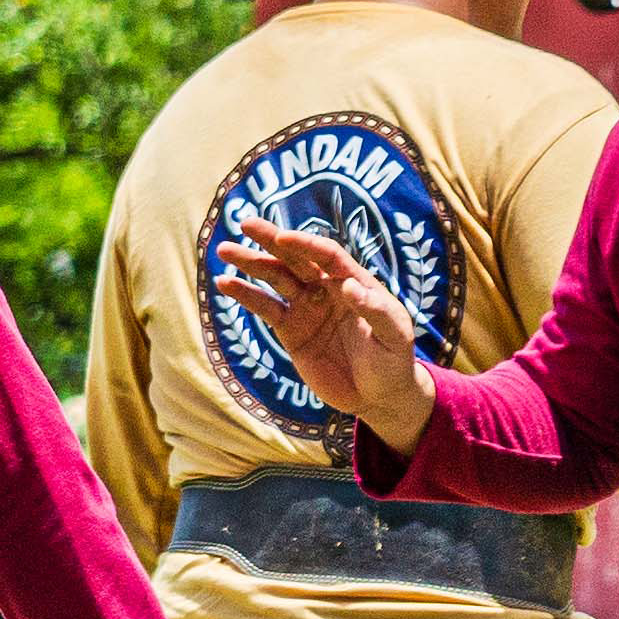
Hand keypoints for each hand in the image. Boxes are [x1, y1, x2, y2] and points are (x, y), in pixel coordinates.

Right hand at [212, 224, 429, 448]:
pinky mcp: (290, 330)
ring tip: (224, 250)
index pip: (328, 256)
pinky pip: (264, 308)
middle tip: (246, 223)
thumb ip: (376, 310)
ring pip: (275, 278)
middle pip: (296, 258)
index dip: (306, 246)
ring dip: (251, 263)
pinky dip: (245, 295)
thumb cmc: (393, 360)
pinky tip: (224, 283)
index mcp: (355, 282)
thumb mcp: (395, 335)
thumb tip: (349, 285)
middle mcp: (327, 289)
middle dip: (271, 240)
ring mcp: (306, 308)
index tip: (283, 238)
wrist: (377, 395)